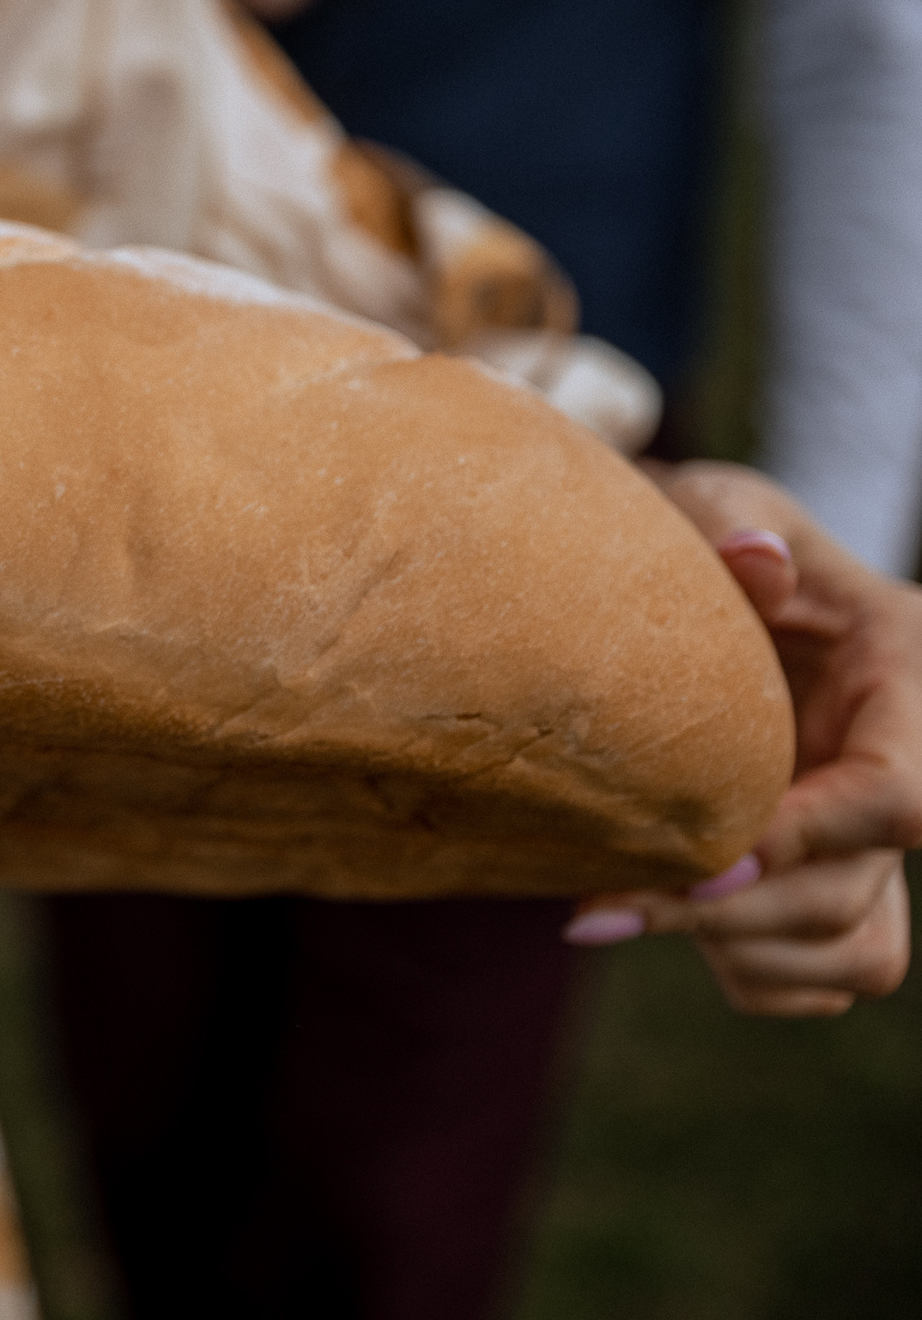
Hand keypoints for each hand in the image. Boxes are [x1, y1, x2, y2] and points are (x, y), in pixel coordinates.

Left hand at [565, 463, 921, 1014]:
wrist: (708, 590)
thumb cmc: (714, 534)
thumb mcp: (721, 500)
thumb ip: (729, 519)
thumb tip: (756, 562)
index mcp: (902, 679)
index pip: (896, 798)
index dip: (803, 841)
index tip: (695, 860)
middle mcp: (905, 771)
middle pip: (857, 894)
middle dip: (725, 914)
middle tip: (591, 912)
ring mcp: (876, 844)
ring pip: (859, 953)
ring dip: (737, 950)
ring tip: (620, 910)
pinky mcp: (840, 889)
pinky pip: (822, 979)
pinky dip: (750, 974)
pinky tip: (669, 922)